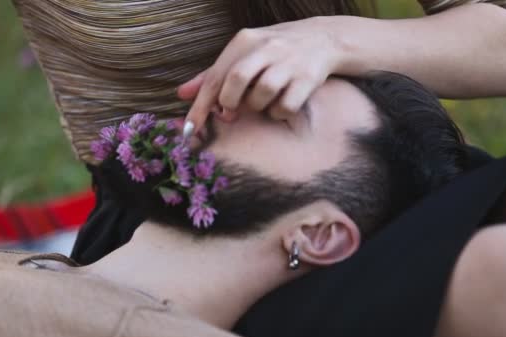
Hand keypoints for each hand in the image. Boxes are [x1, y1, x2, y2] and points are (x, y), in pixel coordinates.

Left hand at [178, 17, 341, 131]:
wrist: (323, 39)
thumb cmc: (274, 51)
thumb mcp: (243, 53)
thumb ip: (213, 74)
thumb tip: (182, 94)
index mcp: (245, 40)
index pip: (216, 75)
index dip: (200, 105)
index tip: (189, 129)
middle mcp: (267, 47)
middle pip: (237, 80)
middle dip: (230, 102)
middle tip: (231, 112)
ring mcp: (289, 62)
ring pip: (262, 94)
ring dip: (257, 107)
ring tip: (261, 103)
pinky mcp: (308, 78)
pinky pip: (286, 106)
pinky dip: (278, 113)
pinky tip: (279, 106)